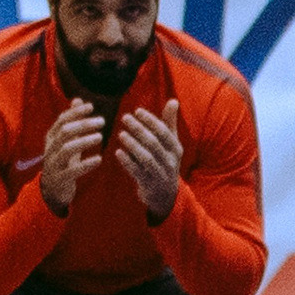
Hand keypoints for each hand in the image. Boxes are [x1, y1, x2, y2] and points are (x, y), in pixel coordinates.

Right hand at [39, 99, 103, 214]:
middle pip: (64, 132)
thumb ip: (72, 121)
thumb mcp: (66, 140)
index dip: (75, 112)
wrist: (52, 190)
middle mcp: (50, 148)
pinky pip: (72, 171)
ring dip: (84, 141)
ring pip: (66, 149)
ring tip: (100, 137)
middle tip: (102, 121)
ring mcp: (53, 164)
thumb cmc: (62, 161)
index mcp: (52, 137)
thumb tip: (78, 100)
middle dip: (82, 124)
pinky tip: (99, 159)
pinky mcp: (60, 178)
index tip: (91, 106)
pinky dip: (85, 164)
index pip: (62, 120)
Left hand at [114, 97, 181, 223]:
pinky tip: (117, 152)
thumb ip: (170, 123)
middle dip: (139, 129)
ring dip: (133, 145)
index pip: (164, 132)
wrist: (166, 194)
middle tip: (125, 118)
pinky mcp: (148, 184)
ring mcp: (159, 173)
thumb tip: (173, 100)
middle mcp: (170, 161)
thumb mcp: (171, 144)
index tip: (137, 111)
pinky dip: (127, 162)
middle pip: (154, 143)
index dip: (150, 121)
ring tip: (120, 134)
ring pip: (146, 157)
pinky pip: (137, 172)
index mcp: (176, 148)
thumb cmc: (165, 161)